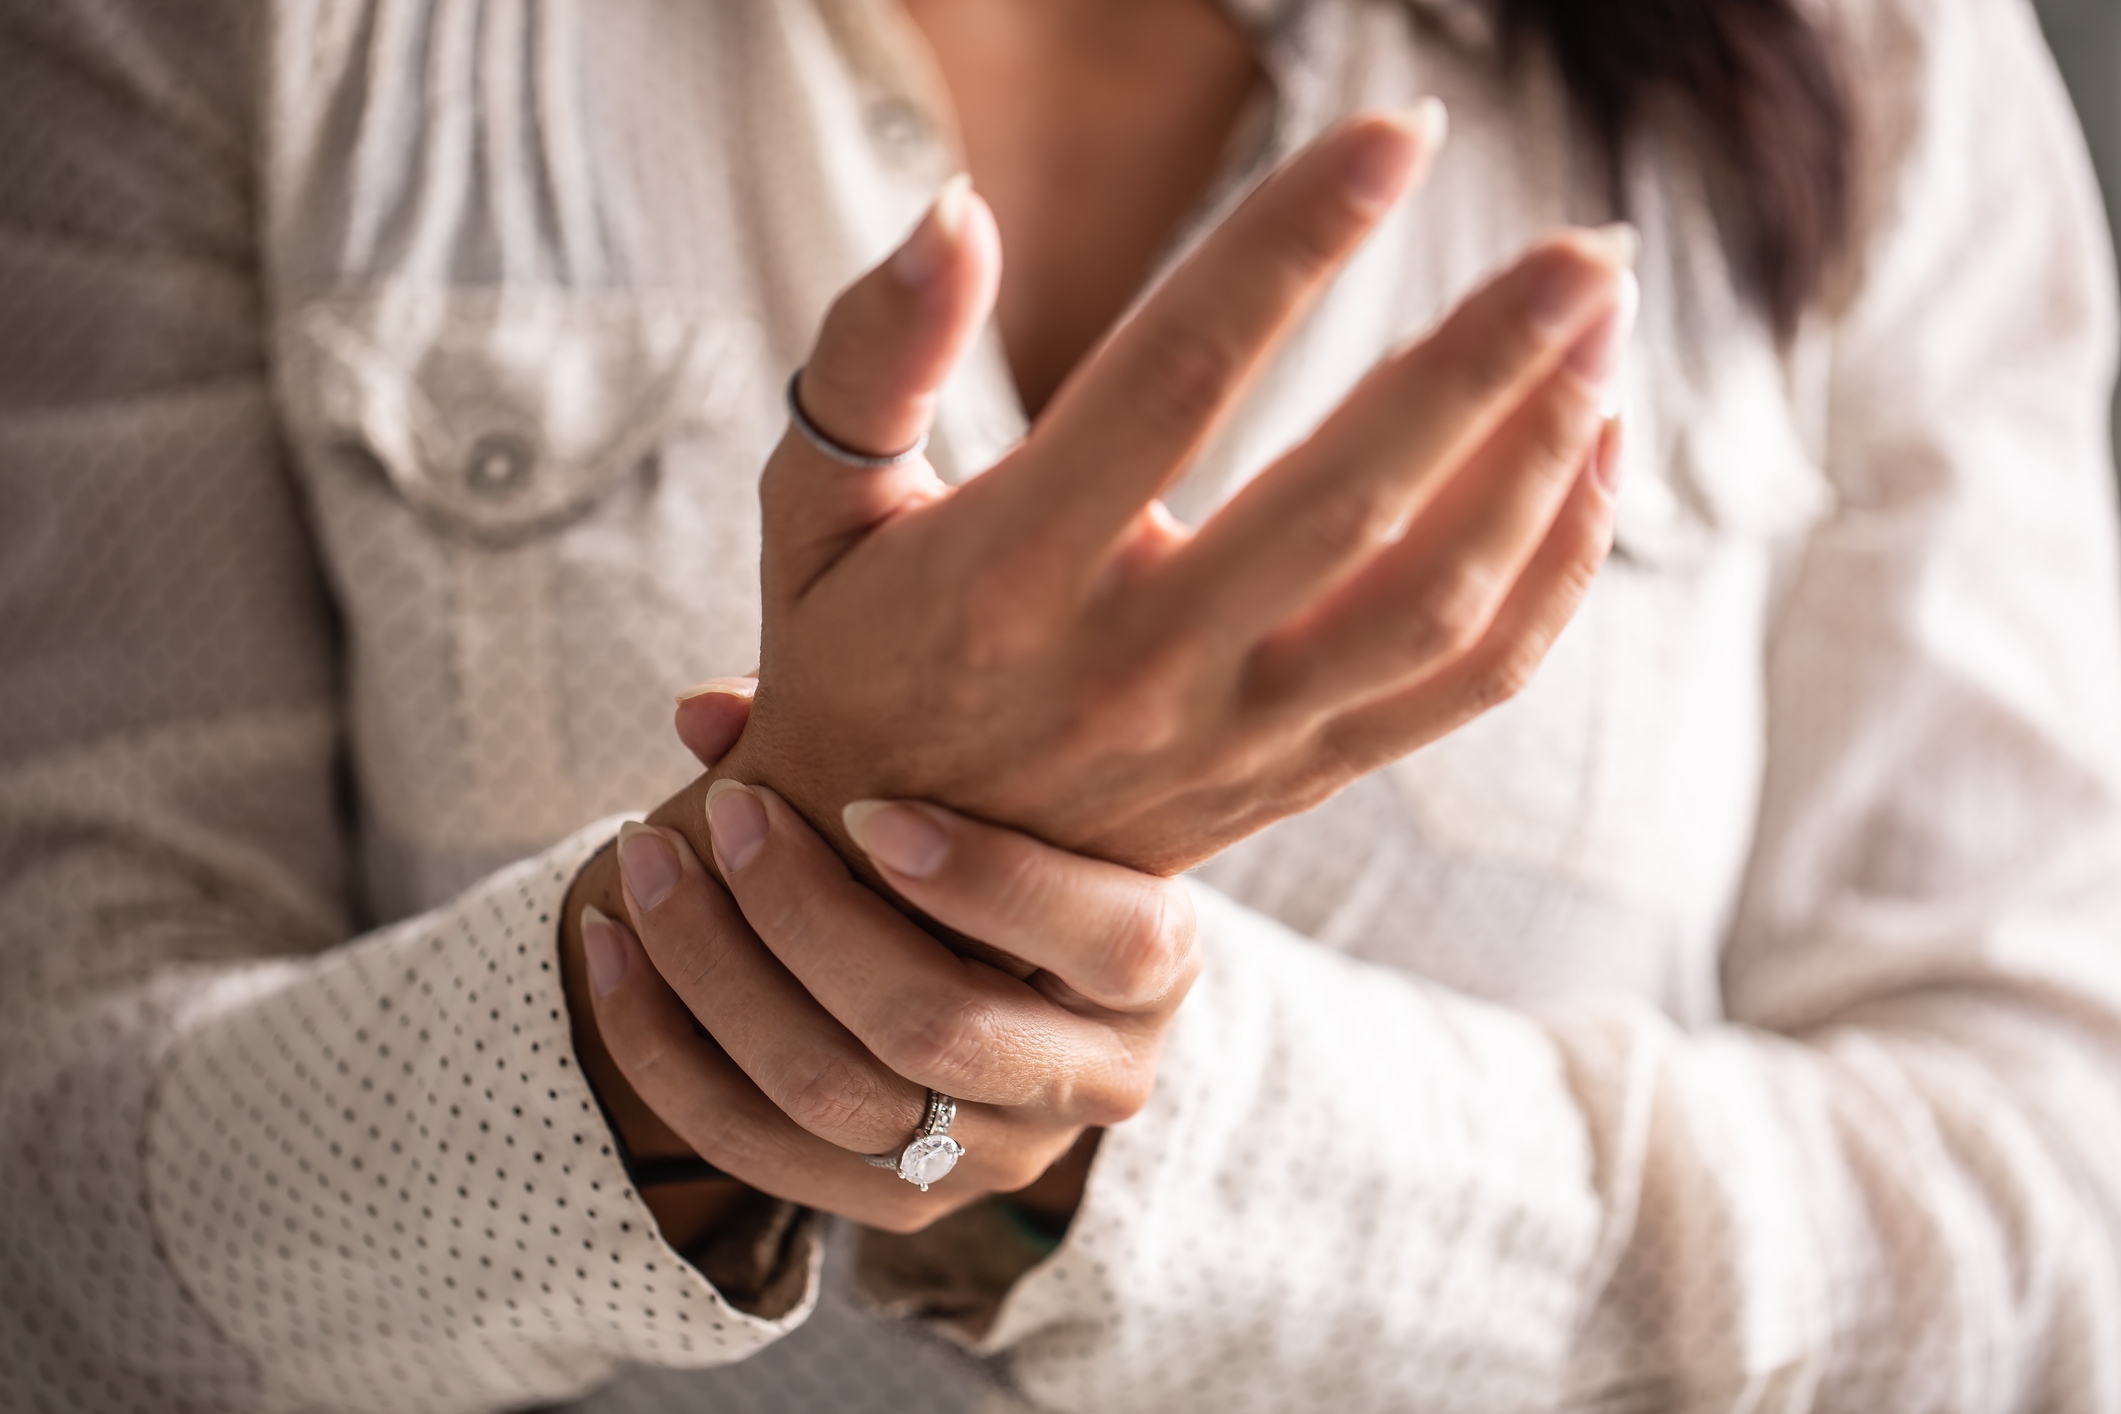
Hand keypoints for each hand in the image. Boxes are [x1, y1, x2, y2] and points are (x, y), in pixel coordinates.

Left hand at [577, 778, 1195, 1232]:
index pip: (1109, 938)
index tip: (867, 806)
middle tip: (724, 814)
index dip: (986, 879)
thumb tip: (701, 714)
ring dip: (711, 972)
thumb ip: (869, 723)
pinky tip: (605, 947)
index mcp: (1154, 965)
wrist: (1001, 968)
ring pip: (831, 1092)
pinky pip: (757, 1147)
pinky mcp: (902, 1204)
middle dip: (801, 913)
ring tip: (643, 866)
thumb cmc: (993, 827)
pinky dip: (663, 1045)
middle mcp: (1096, 1079)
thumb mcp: (984, 776)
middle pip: (935, 1024)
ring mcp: (999, 1157)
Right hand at [703, 103, 1632, 877]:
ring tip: (1605, 328)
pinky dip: (1548, 581)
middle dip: (1485, 359)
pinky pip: (1456, 690)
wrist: (887, 898)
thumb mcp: (813, 511)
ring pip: (1429, 604)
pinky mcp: (1293, 776)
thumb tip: (956, 207)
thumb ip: (871, 354)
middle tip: (1585, 245)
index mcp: (1010, 572)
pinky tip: (1591, 462)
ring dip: (1537, 461)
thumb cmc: (849, 668)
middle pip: (1346, 498)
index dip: (1292, 245)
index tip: (1399, 132)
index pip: (1174, 379)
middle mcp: (1135, 664)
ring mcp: (1230, 734)